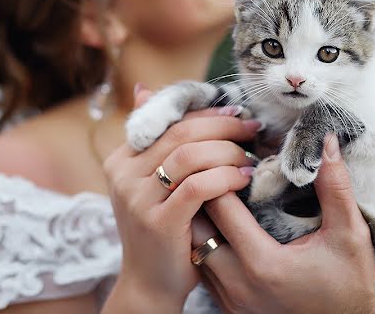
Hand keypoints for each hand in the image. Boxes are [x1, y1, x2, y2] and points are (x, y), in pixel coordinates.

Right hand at [102, 85, 260, 310]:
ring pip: (189, 155)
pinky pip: (197, 186)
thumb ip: (157, 143)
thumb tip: (144, 89)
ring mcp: (138, 199)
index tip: (237, 112)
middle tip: (252, 126)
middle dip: (223, 126)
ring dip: (227, 150)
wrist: (151, 285)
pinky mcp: (158, 222)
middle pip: (181, 133)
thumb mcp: (154, 184)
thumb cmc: (164, 230)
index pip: (168, 121)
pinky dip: (225, 177)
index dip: (206, 113)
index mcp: (121, 159)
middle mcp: (123, 175)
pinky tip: (244, 178)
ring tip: (251, 155)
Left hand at [199, 134, 374, 313]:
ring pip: (196, 251)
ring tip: (220, 196)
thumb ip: (334, 186)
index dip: (223, 175)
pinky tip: (226, 229)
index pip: (220, 207)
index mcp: (264, 264)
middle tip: (220, 172)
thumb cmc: (353, 284)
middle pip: (198, 228)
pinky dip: (208, 247)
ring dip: (203, 223)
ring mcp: (232, 301)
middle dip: (205, 195)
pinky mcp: (231, 309)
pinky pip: (204, 271)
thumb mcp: (350, 233)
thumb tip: (325, 141)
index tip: (237, 158)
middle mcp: (239, 286)